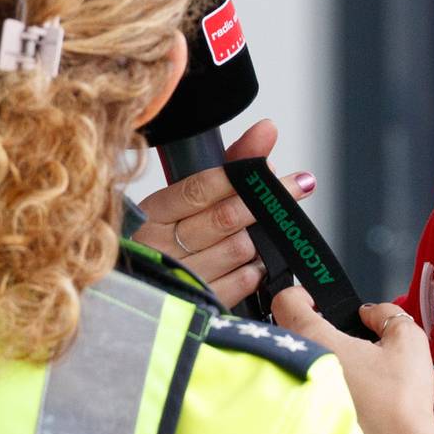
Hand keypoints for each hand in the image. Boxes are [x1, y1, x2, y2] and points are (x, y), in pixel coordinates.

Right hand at [131, 119, 315, 307]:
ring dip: (260, 237)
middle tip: (297, 187)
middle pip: (224, 219)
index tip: (271, 168)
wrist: (137, 290)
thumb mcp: (187, 199)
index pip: (198, 189)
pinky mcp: (200, 304)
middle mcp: (161, 246)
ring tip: (266, 228)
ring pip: (238, 248)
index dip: (239, 176)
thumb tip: (267, 130)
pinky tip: (255, 260)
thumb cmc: (170, 237)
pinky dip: (256, 268)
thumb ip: (229, 163)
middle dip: (265, 201)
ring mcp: (180, 277)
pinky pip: (243, 281)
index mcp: (153, 214)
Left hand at [273, 289, 433, 433]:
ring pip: (294, 361)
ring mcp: (297, 393)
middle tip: (336, 332)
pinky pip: (302, 387)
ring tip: (345, 364)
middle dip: (309, 326)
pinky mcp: (305, 415)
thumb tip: (369, 313)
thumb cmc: (401, 401)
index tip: (313, 299)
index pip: (284, 302)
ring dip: (313, 356)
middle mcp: (298, 366)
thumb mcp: (407, 340)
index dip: (299, 294)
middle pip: (286, 331)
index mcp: (317, 341)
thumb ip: (385, 314)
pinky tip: (345, 390)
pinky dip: (318, 383)